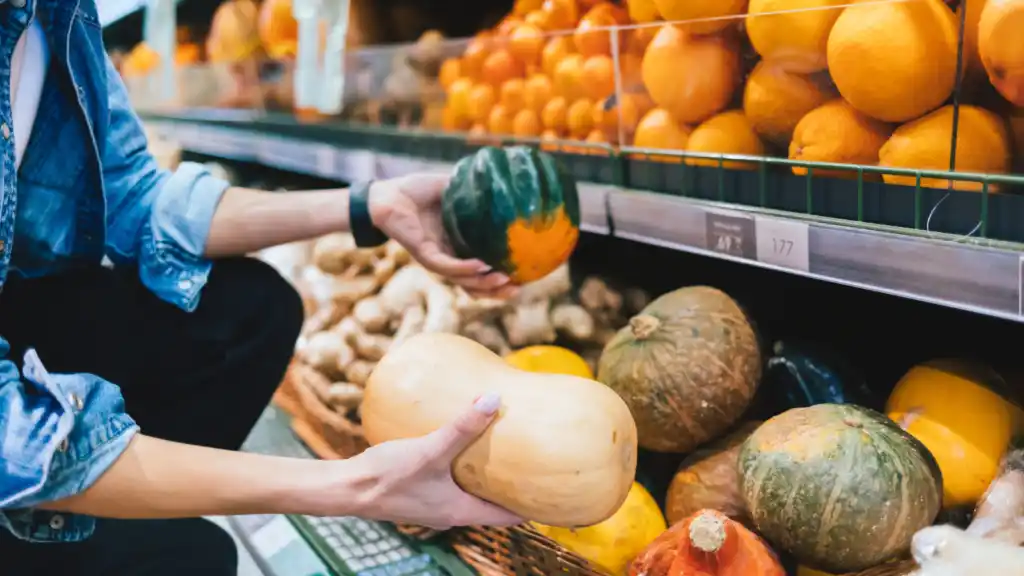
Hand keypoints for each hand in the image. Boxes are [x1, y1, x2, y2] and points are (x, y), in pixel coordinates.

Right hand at [341, 394, 522, 529]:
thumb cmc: (388, 475)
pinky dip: (463, 470)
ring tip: (503, 452)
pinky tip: (460, 444)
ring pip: (470, 493)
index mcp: (461, 512)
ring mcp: (433, 505)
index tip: (554, 493)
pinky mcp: (418, 492)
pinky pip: (450, 483)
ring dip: (486, 477)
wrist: (346, 487)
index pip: (509, 517)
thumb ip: (462, 427)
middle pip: (492, 504)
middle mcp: (450, 514)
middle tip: (535, 464)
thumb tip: (494, 399)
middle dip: (512, 487)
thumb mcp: (430, 449)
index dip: (533, 507)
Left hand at [369, 173, 516, 297]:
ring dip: (484, 283)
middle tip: (519, 289)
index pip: (482, 269)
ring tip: (505, 280)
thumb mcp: (453, 189)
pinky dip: (464, 268)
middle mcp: (449, 257)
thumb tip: (502, 179)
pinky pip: (446, 266)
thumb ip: (475, 189)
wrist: (387, 194)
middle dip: (496, 291)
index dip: (501, 276)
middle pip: (475, 284)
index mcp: (457, 246)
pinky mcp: (423, 254)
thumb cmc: (417, 191)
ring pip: (463, 281)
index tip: (524, 277)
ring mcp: (436, 258)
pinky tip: (481, 266)